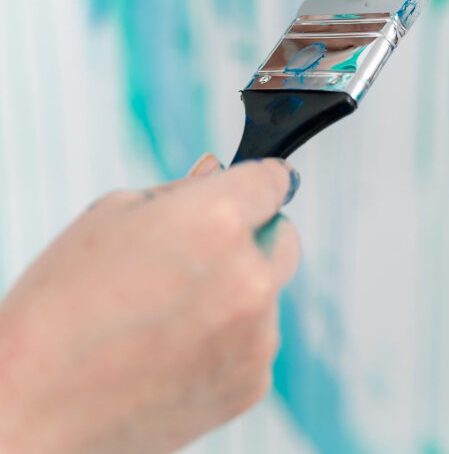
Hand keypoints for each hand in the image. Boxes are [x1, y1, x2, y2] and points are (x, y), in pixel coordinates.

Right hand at [0, 155, 300, 453]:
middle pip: (282, 238)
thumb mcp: (112, 216)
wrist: (34, 407)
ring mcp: (255, 337)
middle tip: (199, 254)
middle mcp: (249, 278)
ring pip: (266, 294)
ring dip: (236, 293)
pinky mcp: (249, 384)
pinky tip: (172, 349)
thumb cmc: (61, 305)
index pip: (272, 181)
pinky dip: (227, 340)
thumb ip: (182, 192)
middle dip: (253, 237)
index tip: (260, 183)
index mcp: (218, 222)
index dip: (262, 178)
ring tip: (164, 314)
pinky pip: (254, 343)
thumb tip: (219, 175)